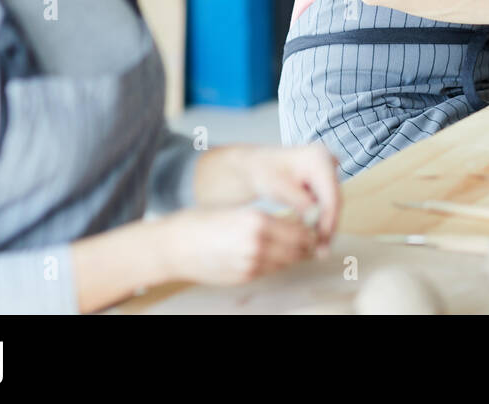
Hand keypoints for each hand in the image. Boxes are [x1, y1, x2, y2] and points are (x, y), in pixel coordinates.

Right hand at [158, 206, 319, 285]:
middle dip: (307, 245)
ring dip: (293, 256)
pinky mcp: (244, 277)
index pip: (299, 229)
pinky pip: (270, 270)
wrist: (174, 246)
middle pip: (298, 249)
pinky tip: (273, 255)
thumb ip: (267, 220)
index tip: (313, 226)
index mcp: (258, 220)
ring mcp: (251, 264)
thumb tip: (292, 226)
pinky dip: (276, 263)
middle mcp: (258, 244)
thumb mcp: (238, 211)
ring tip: (296, 247)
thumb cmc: (203, 221)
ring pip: (286, 262)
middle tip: (311, 239)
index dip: (310, 229)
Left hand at [235, 143, 340, 247]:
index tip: (322, 240)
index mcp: (319, 157)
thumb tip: (315, 218)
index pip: (330, 193)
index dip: (329, 219)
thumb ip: (298, 201)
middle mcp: (329, 162)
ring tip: (319, 250)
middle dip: (329, 226)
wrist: (258, 167)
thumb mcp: (278, 187)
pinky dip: (322, 222)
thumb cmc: (264, 173)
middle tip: (322, 251)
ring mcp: (329, 172)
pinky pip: (328, 206)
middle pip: (335, 200)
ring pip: (333, 205)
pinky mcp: (326, 183)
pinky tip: (316, 240)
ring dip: (327, 227)